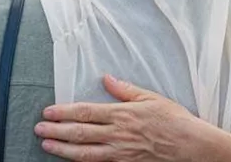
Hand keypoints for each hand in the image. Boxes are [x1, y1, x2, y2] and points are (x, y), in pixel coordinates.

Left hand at [36, 75, 204, 160]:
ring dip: (62, 149)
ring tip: (46, 145)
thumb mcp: (150, 98)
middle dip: (56, 130)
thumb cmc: (173, 120)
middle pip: (79, 132)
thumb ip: (125, 89)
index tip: (48, 111)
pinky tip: (70, 161)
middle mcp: (117, 134)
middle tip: (38, 129)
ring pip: (84, 152)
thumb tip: (106, 78)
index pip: (85, 112)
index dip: (63, 112)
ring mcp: (120, 153)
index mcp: (121, 114)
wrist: (191, 146)